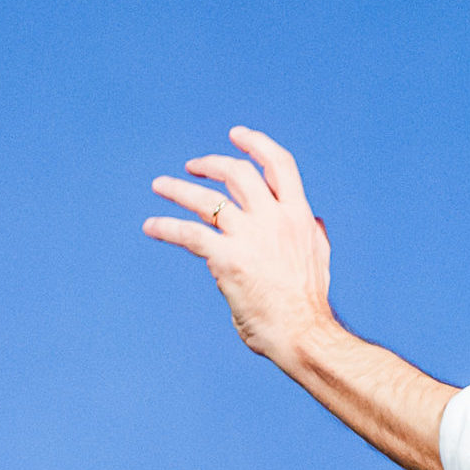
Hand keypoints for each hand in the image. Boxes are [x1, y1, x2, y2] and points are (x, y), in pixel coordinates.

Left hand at [143, 127, 333, 369]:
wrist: (303, 333)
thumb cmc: (308, 303)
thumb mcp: (319, 257)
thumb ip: (313, 233)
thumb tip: (313, 218)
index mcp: (300, 215)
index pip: (279, 165)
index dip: (256, 144)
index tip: (236, 135)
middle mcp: (274, 219)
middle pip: (238, 174)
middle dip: (211, 163)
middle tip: (191, 166)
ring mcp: (250, 237)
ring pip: (206, 199)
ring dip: (178, 189)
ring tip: (159, 185)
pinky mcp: (227, 259)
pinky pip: (189, 234)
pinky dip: (166, 227)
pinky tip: (151, 226)